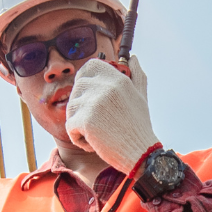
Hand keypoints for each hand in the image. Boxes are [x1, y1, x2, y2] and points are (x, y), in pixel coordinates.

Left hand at [66, 54, 155, 172]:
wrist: (142, 154)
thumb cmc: (139, 126)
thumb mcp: (141, 95)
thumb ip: (136, 74)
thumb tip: (133, 57)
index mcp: (117, 78)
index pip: (89, 66)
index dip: (84, 79)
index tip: (89, 95)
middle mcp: (105, 86)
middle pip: (76, 89)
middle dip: (82, 107)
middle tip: (99, 122)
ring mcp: (94, 102)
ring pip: (71, 109)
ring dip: (80, 124)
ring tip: (100, 133)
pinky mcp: (85, 120)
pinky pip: (70, 127)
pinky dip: (79, 138)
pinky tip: (96, 143)